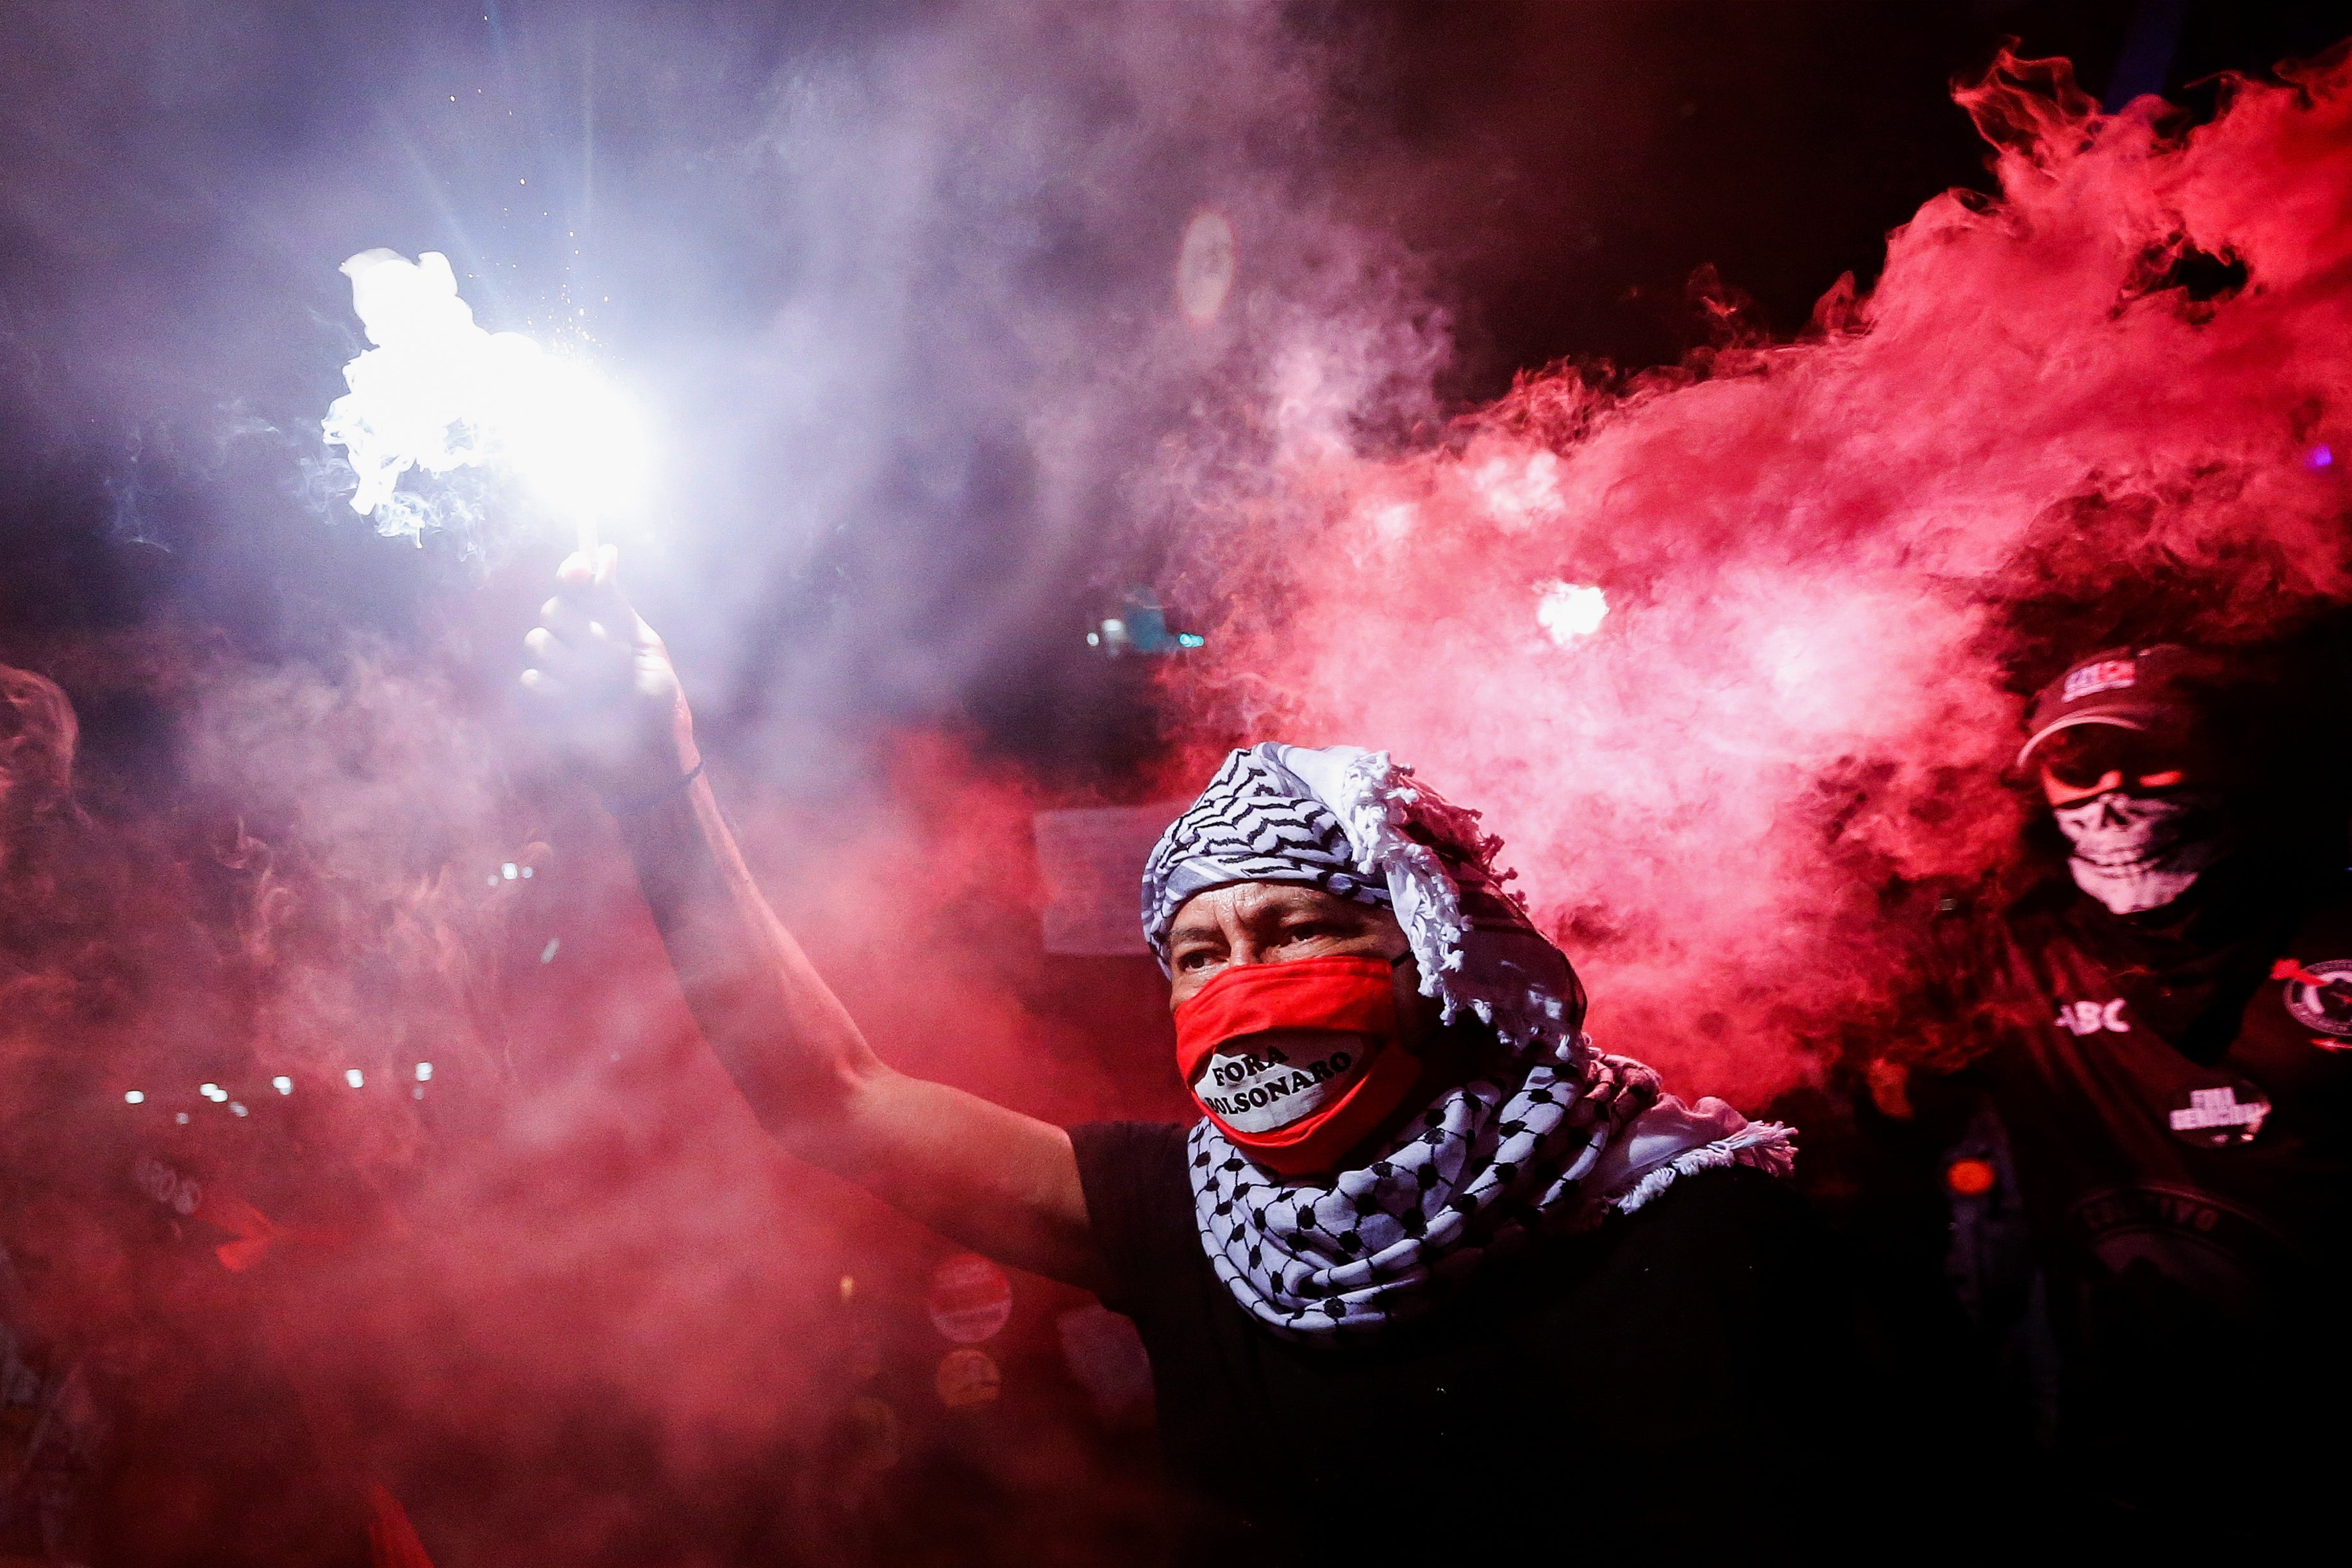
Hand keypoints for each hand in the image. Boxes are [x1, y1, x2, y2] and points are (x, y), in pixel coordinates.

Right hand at [520, 546, 698, 800]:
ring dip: (574, 664)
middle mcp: (574, 639)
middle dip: (583, 630)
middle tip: (613, 657)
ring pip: (539, 640)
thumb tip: (604, 553)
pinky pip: (531, 677)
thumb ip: (616, 606)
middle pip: (553, 608)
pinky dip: (558, 691)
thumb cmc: (655, 702)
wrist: (647, 755)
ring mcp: (555, 667)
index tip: (578, 571)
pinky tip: (580, 707)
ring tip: (601, 688)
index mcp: (602, 623)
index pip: (574, 585)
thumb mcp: (644, 646)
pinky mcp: (540, 697)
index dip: (573, 573)